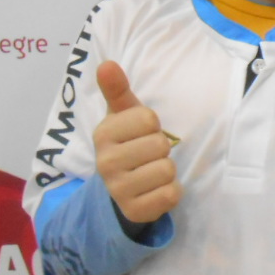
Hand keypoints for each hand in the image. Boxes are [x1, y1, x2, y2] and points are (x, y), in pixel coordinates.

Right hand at [94, 60, 181, 223]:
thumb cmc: (129, 143)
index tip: (142, 133)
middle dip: (162, 149)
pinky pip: (170, 195)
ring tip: (152, 171)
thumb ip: (117, 89)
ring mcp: (118, 189)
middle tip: (149, 155)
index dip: (154, 125)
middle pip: (160, 145)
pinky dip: (171, 191)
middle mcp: (105, 162)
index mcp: (103, 134)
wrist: (122, 189)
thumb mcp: (123, 115)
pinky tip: (157, 190)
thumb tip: (107, 64)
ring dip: (168, 170)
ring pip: (167, 170)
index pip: (148, 118)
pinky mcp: (135, 211)